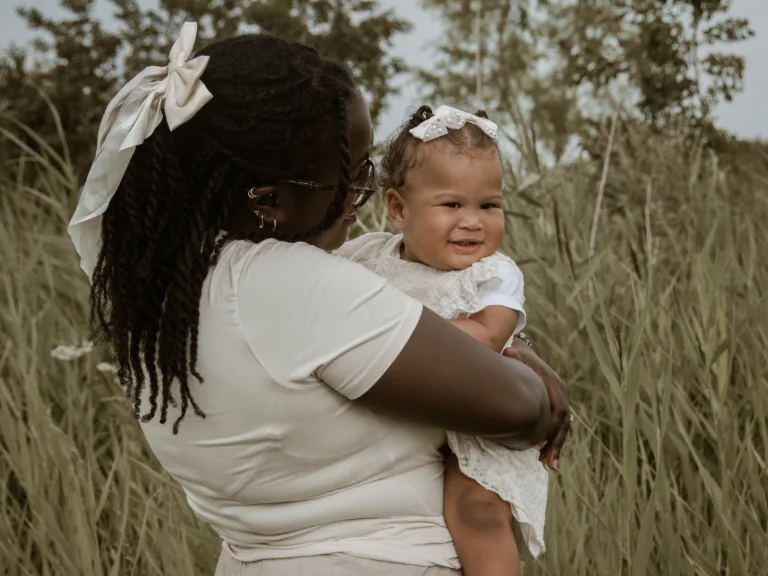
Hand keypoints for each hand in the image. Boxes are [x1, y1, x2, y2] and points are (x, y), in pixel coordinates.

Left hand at [503, 340, 569, 470]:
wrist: (519, 351)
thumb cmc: (513, 355)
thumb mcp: (513, 353)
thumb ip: (512, 356)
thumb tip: (509, 352)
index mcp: (552, 382)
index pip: (558, 409)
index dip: (552, 428)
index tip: (542, 444)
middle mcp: (559, 391)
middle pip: (563, 422)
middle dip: (557, 443)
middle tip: (550, 463)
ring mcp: (558, 398)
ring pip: (562, 426)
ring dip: (556, 445)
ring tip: (550, 465)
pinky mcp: (553, 405)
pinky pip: (557, 425)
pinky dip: (552, 441)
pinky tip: (547, 457)